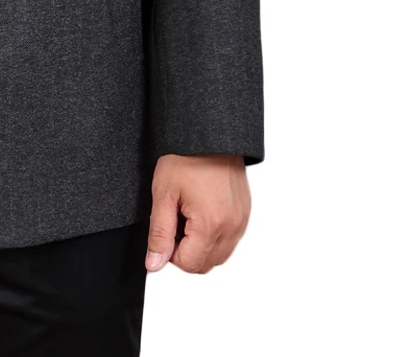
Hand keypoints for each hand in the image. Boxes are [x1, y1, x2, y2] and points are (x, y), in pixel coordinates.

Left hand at [146, 153, 250, 273]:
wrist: (208, 134)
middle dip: (185, 251)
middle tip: (174, 220)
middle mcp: (233, 227)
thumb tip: (154, 264)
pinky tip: (200, 210)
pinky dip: (214, 234)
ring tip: (187, 214)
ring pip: (219, 254)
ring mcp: (242, 221)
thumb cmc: (185, 157)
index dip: (170, 252)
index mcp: (211, 224)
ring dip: (200, 244)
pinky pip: (230, 239)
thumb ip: (159, 233)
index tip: (165, 228)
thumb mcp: (163, 194)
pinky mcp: (245, 213)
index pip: (189, 264)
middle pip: (206, 264)